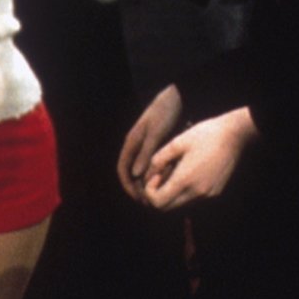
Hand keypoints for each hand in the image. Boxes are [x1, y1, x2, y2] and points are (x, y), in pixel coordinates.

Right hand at [118, 84, 182, 199]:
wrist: (176, 96)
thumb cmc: (164, 113)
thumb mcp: (155, 133)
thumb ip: (146, 153)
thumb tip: (135, 175)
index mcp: (131, 143)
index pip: (122, 169)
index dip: (128, 186)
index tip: (138, 198)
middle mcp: (136, 146)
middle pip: (131, 172)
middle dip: (138, 187)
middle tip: (150, 201)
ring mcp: (146, 145)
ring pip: (143, 169)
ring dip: (148, 182)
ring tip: (160, 193)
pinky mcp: (157, 144)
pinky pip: (153, 164)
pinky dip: (158, 173)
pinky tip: (169, 179)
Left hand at [138, 108, 255, 209]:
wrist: (234, 135)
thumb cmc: (204, 135)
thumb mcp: (175, 143)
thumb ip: (157, 161)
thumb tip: (147, 175)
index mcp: (185, 180)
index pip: (157, 202)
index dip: (149, 191)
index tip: (154, 175)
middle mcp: (197, 192)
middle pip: (167, 208)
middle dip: (157, 194)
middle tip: (159, 175)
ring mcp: (208, 194)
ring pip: (180, 204)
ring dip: (170, 193)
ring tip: (173, 172)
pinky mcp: (215, 192)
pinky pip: (192, 199)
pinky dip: (183, 191)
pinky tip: (186, 173)